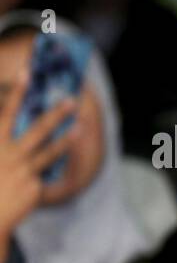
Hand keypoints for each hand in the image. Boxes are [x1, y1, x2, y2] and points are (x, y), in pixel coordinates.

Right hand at [0, 67, 79, 245]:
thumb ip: (3, 139)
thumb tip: (8, 124)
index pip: (6, 113)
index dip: (17, 93)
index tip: (28, 73)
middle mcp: (9, 155)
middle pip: (38, 129)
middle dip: (56, 113)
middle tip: (72, 100)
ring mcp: (24, 172)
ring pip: (50, 152)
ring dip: (66, 138)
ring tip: (82, 127)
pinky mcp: (34, 189)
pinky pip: (40, 177)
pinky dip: (36, 176)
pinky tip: (28, 182)